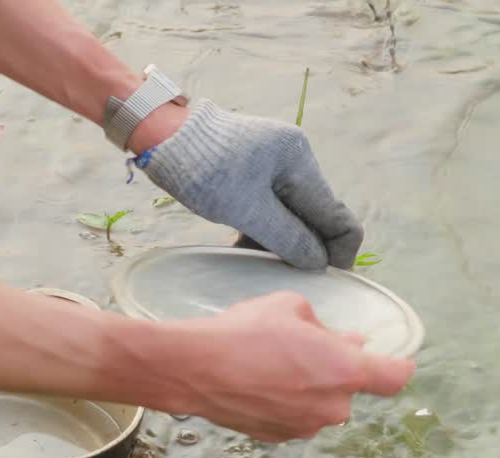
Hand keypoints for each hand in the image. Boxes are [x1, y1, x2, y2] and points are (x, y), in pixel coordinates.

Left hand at [138, 99, 363, 270]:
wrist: (161, 137)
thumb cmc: (202, 170)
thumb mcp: (247, 210)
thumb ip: (288, 237)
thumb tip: (318, 262)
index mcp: (299, 160)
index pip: (337, 214)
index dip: (338, 250)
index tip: (325, 278)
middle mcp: (293, 159)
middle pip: (315, 216)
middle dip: (307, 247)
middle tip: (287, 276)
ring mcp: (273, 165)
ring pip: (291, 215)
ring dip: (281, 241)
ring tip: (258, 264)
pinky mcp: (253, 172)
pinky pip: (270, 208)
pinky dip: (263, 230)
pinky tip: (245, 248)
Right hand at [166, 291, 413, 441]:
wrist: (196, 368)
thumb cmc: (246, 331)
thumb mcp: (291, 308)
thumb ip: (325, 329)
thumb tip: (344, 342)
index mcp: (345, 371)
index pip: (394, 378)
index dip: (399, 367)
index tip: (398, 362)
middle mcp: (332, 407)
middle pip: (348, 388)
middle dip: (335, 369)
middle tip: (304, 347)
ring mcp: (304, 427)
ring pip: (320, 404)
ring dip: (309, 387)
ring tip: (273, 364)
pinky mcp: (277, 437)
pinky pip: (294, 416)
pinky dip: (286, 401)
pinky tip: (258, 382)